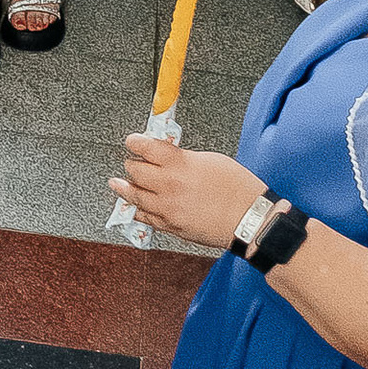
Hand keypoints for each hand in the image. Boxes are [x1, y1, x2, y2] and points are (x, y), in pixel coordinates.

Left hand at [113, 137, 261, 247]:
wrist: (250, 220)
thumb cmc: (239, 188)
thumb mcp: (212, 160)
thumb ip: (185, 157)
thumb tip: (170, 156)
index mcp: (180, 164)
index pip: (146, 148)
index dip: (135, 142)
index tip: (132, 141)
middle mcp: (169, 186)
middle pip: (135, 172)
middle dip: (132, 165)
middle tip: (132, 162)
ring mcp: (168, 208)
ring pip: (135, 197)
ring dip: (125, 188)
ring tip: (117, 184)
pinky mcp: (171, 226)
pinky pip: (145, 218)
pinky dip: (137, 210)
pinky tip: (132, 207)